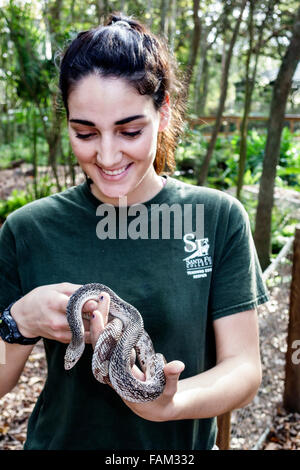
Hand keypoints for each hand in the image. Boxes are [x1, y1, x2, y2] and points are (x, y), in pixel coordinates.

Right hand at [10, 283, 99, 343]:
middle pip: (83, 321)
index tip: (100, 301)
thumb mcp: (58, 288)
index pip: (74, 307)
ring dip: (96, 324)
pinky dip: (91, 331)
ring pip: (85, 332)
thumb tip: (97, 294)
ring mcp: (59, 333)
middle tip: (107, 307)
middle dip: (97, 314)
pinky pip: (82, 337)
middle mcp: (56, 321)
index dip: (89, 305)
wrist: (25, 317)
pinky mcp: (62, 340)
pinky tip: (97, 322)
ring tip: (104, 314)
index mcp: (54, 303)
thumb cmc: (44, 297)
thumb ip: (78, 290)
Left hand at [89, 293, 184, 421]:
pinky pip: (108, 337)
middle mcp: (111, 369)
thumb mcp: (167, 390)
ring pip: (102, 338)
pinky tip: (109, 307)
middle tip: (102, 298)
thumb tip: (177, 365)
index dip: (103, 336)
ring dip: (103, 318)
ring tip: (104, 297)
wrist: (152, 408)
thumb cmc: (160, 399)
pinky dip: (108, 322)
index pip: (106, 354)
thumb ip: (171, 377)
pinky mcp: (116, 356)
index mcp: (119, 378)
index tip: (102, 317)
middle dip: (100, 320)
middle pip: (100, 342)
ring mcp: (112, 361)